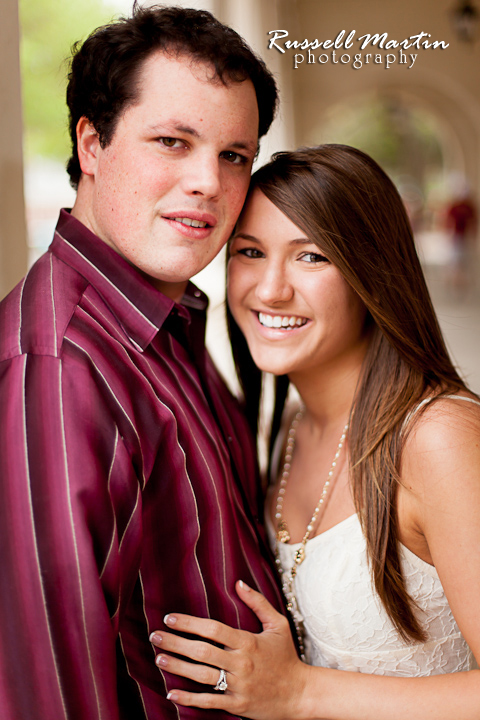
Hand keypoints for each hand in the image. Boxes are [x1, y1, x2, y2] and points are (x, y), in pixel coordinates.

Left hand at [150, 580, 310, 719]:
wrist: (300, 694)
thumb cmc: (287, 656)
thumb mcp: (278, 624)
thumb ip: (258, 602)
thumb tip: (239, 582)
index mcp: (248, 642)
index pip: (213, 629)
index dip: (190, 623)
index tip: (170, 618)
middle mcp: (241, 663)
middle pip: (202, 651)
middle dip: (176, 643)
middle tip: (155, 637)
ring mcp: (238, 685)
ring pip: (202, 675)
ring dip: (178, 667)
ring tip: (159, 659)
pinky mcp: (238, 705)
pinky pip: (209, 702)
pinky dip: (189, 699)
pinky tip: (171, 693)